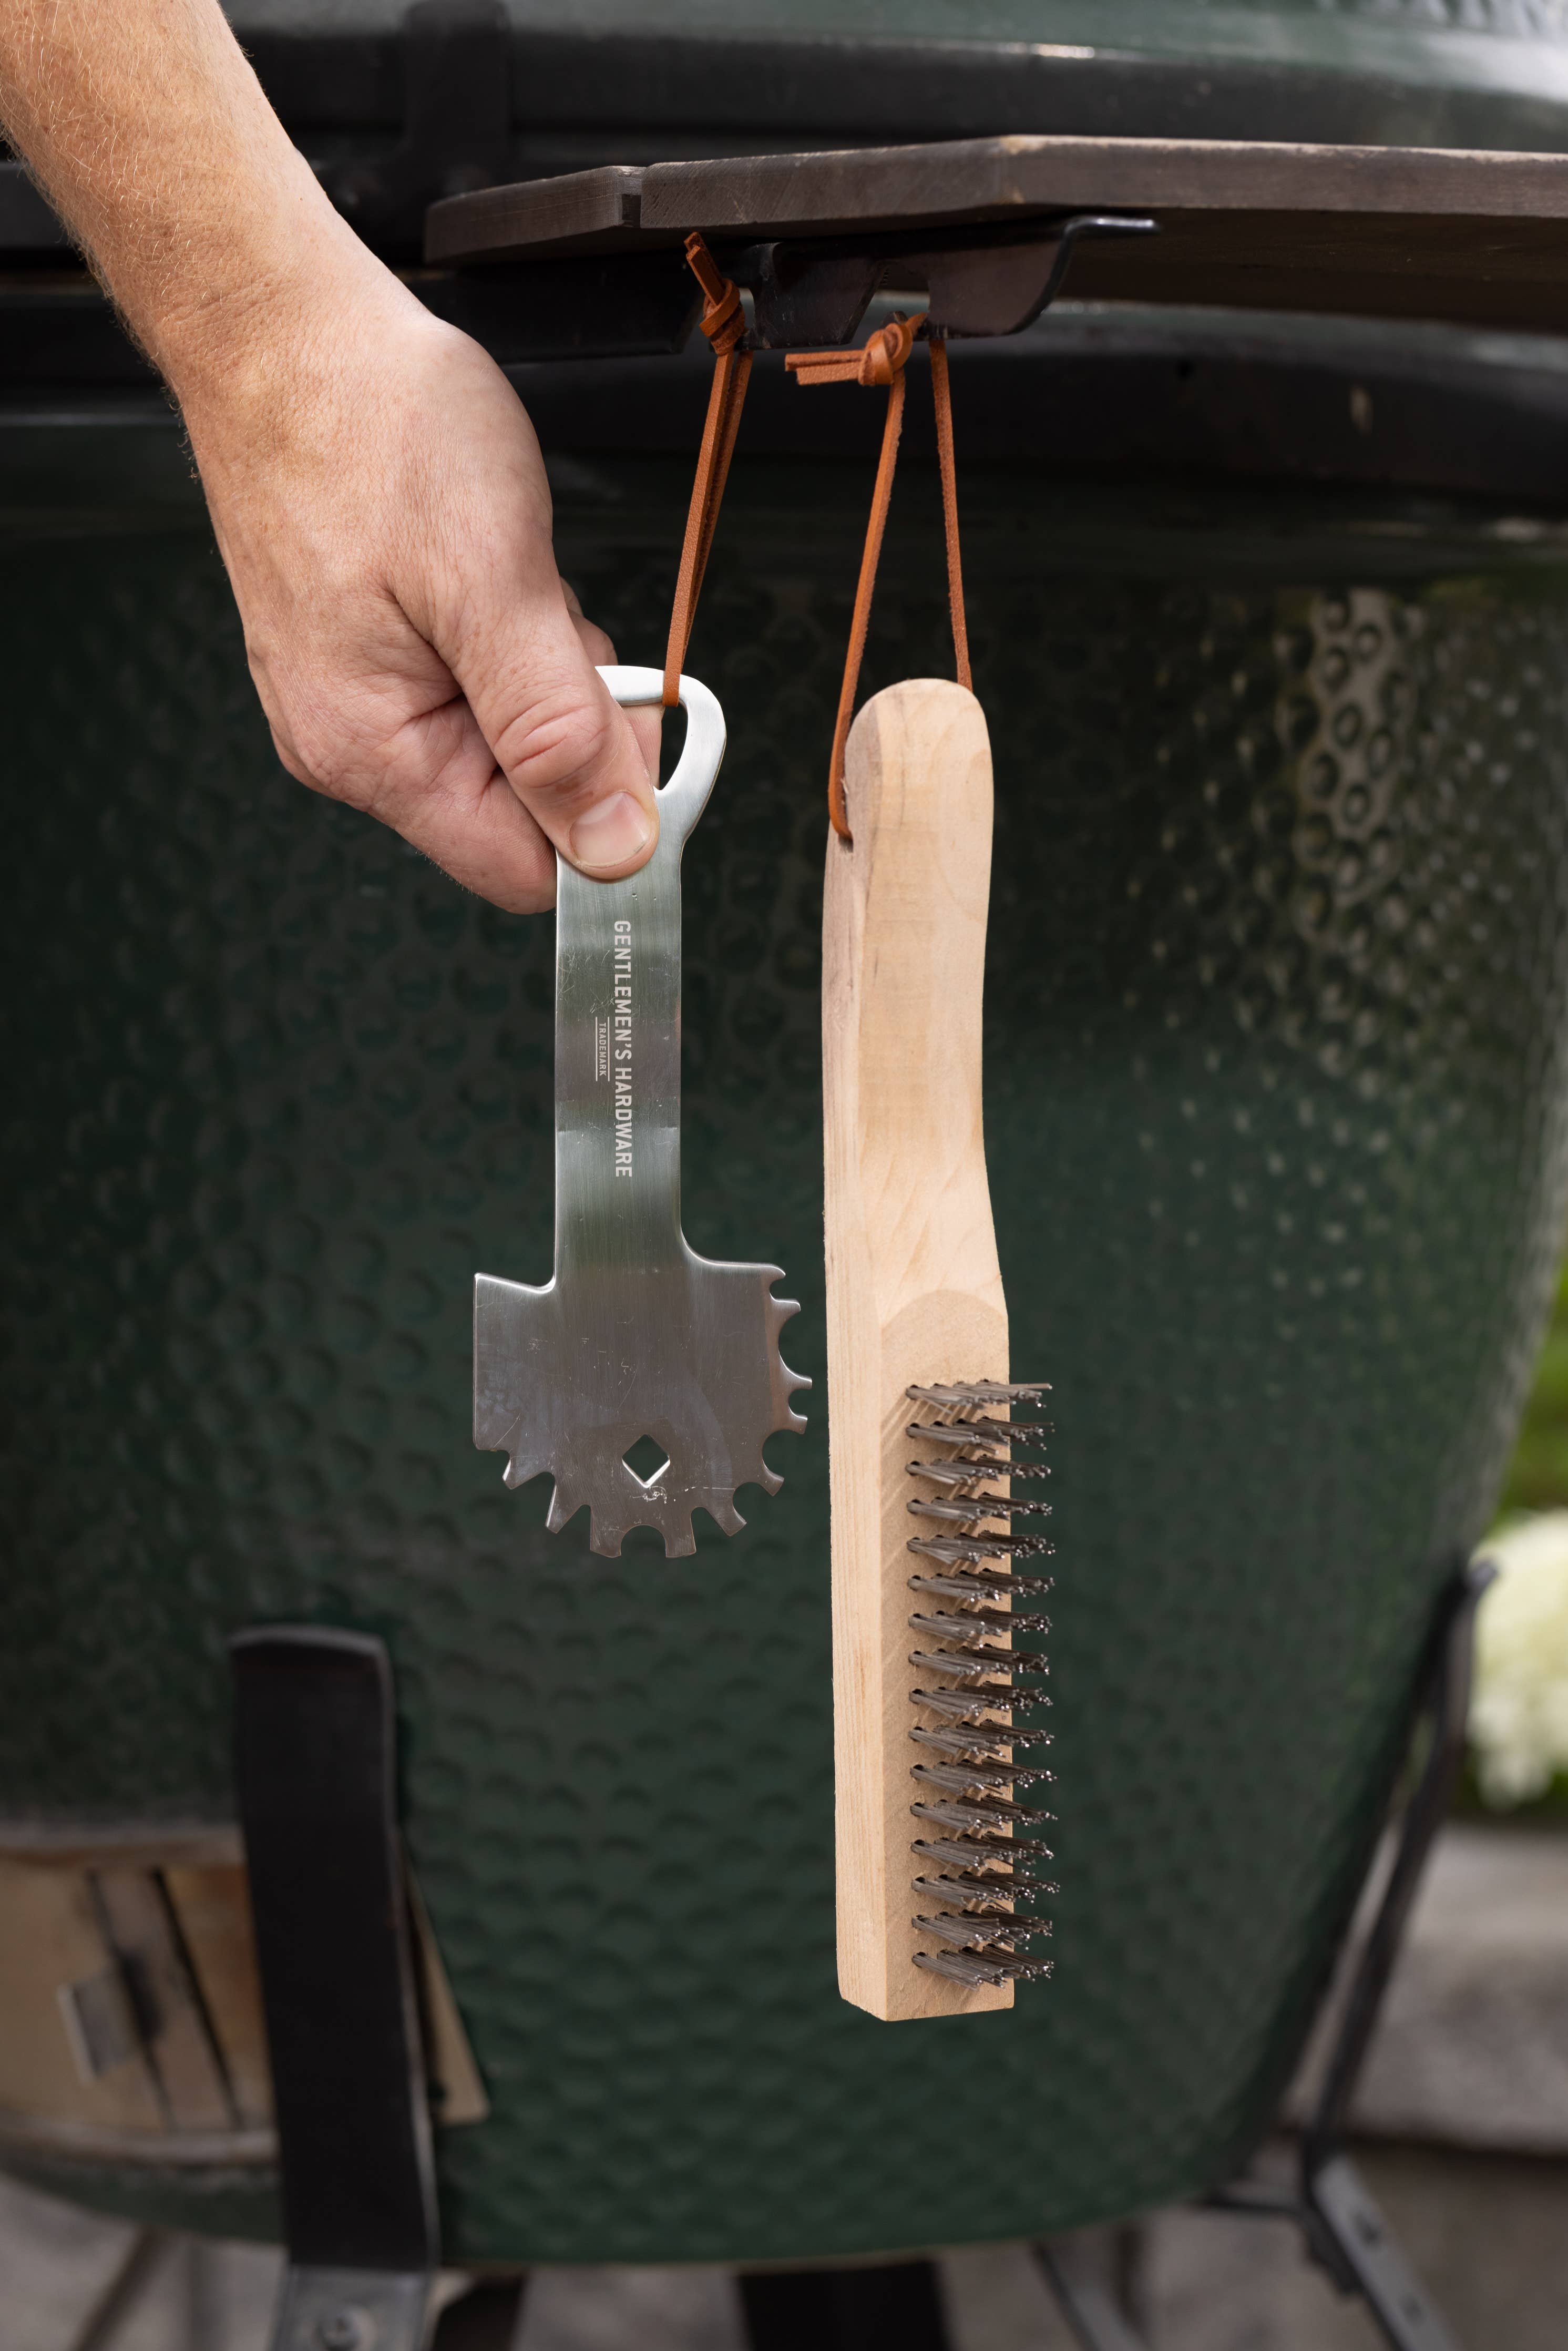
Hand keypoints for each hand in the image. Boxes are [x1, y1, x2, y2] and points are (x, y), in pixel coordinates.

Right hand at [172, 253, 660, 912]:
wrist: (282, 330)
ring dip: (544, 670)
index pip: (526, 871)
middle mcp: (354, 748)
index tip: (629, 727)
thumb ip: (556, 731)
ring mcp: (357, 702)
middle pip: (524, 808)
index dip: (601, 818)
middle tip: (549, 617)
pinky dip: (510, 636)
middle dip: (571, 725)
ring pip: (510, 742)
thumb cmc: (373, 429)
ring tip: (506, 574)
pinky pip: (479, 687)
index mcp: (375, 755)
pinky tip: (482, 567)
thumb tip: (613, 851)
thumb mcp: (493, 582)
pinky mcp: (372, 656)